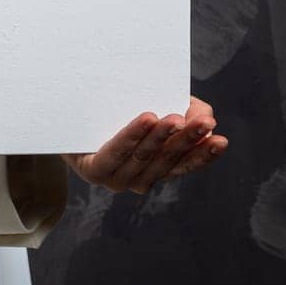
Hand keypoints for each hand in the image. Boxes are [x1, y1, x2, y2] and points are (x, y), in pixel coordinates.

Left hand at [59, 96, 228, 194]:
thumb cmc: (115, 109)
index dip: (204, 154)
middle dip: (187, 140)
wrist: (64, 113)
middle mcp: (138, 179)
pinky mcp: (93, 169)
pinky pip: (116, 153)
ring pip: (143, 156)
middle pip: (167, 160)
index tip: (221, 139)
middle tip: (204, 123)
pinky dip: (132, 135)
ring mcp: (115, 178)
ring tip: (174, 118)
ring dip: (161, 137)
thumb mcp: (154, 105)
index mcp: (156, 168)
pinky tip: (147, 119)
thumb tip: (205, 116)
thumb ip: (184, 110)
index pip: (186, 164)